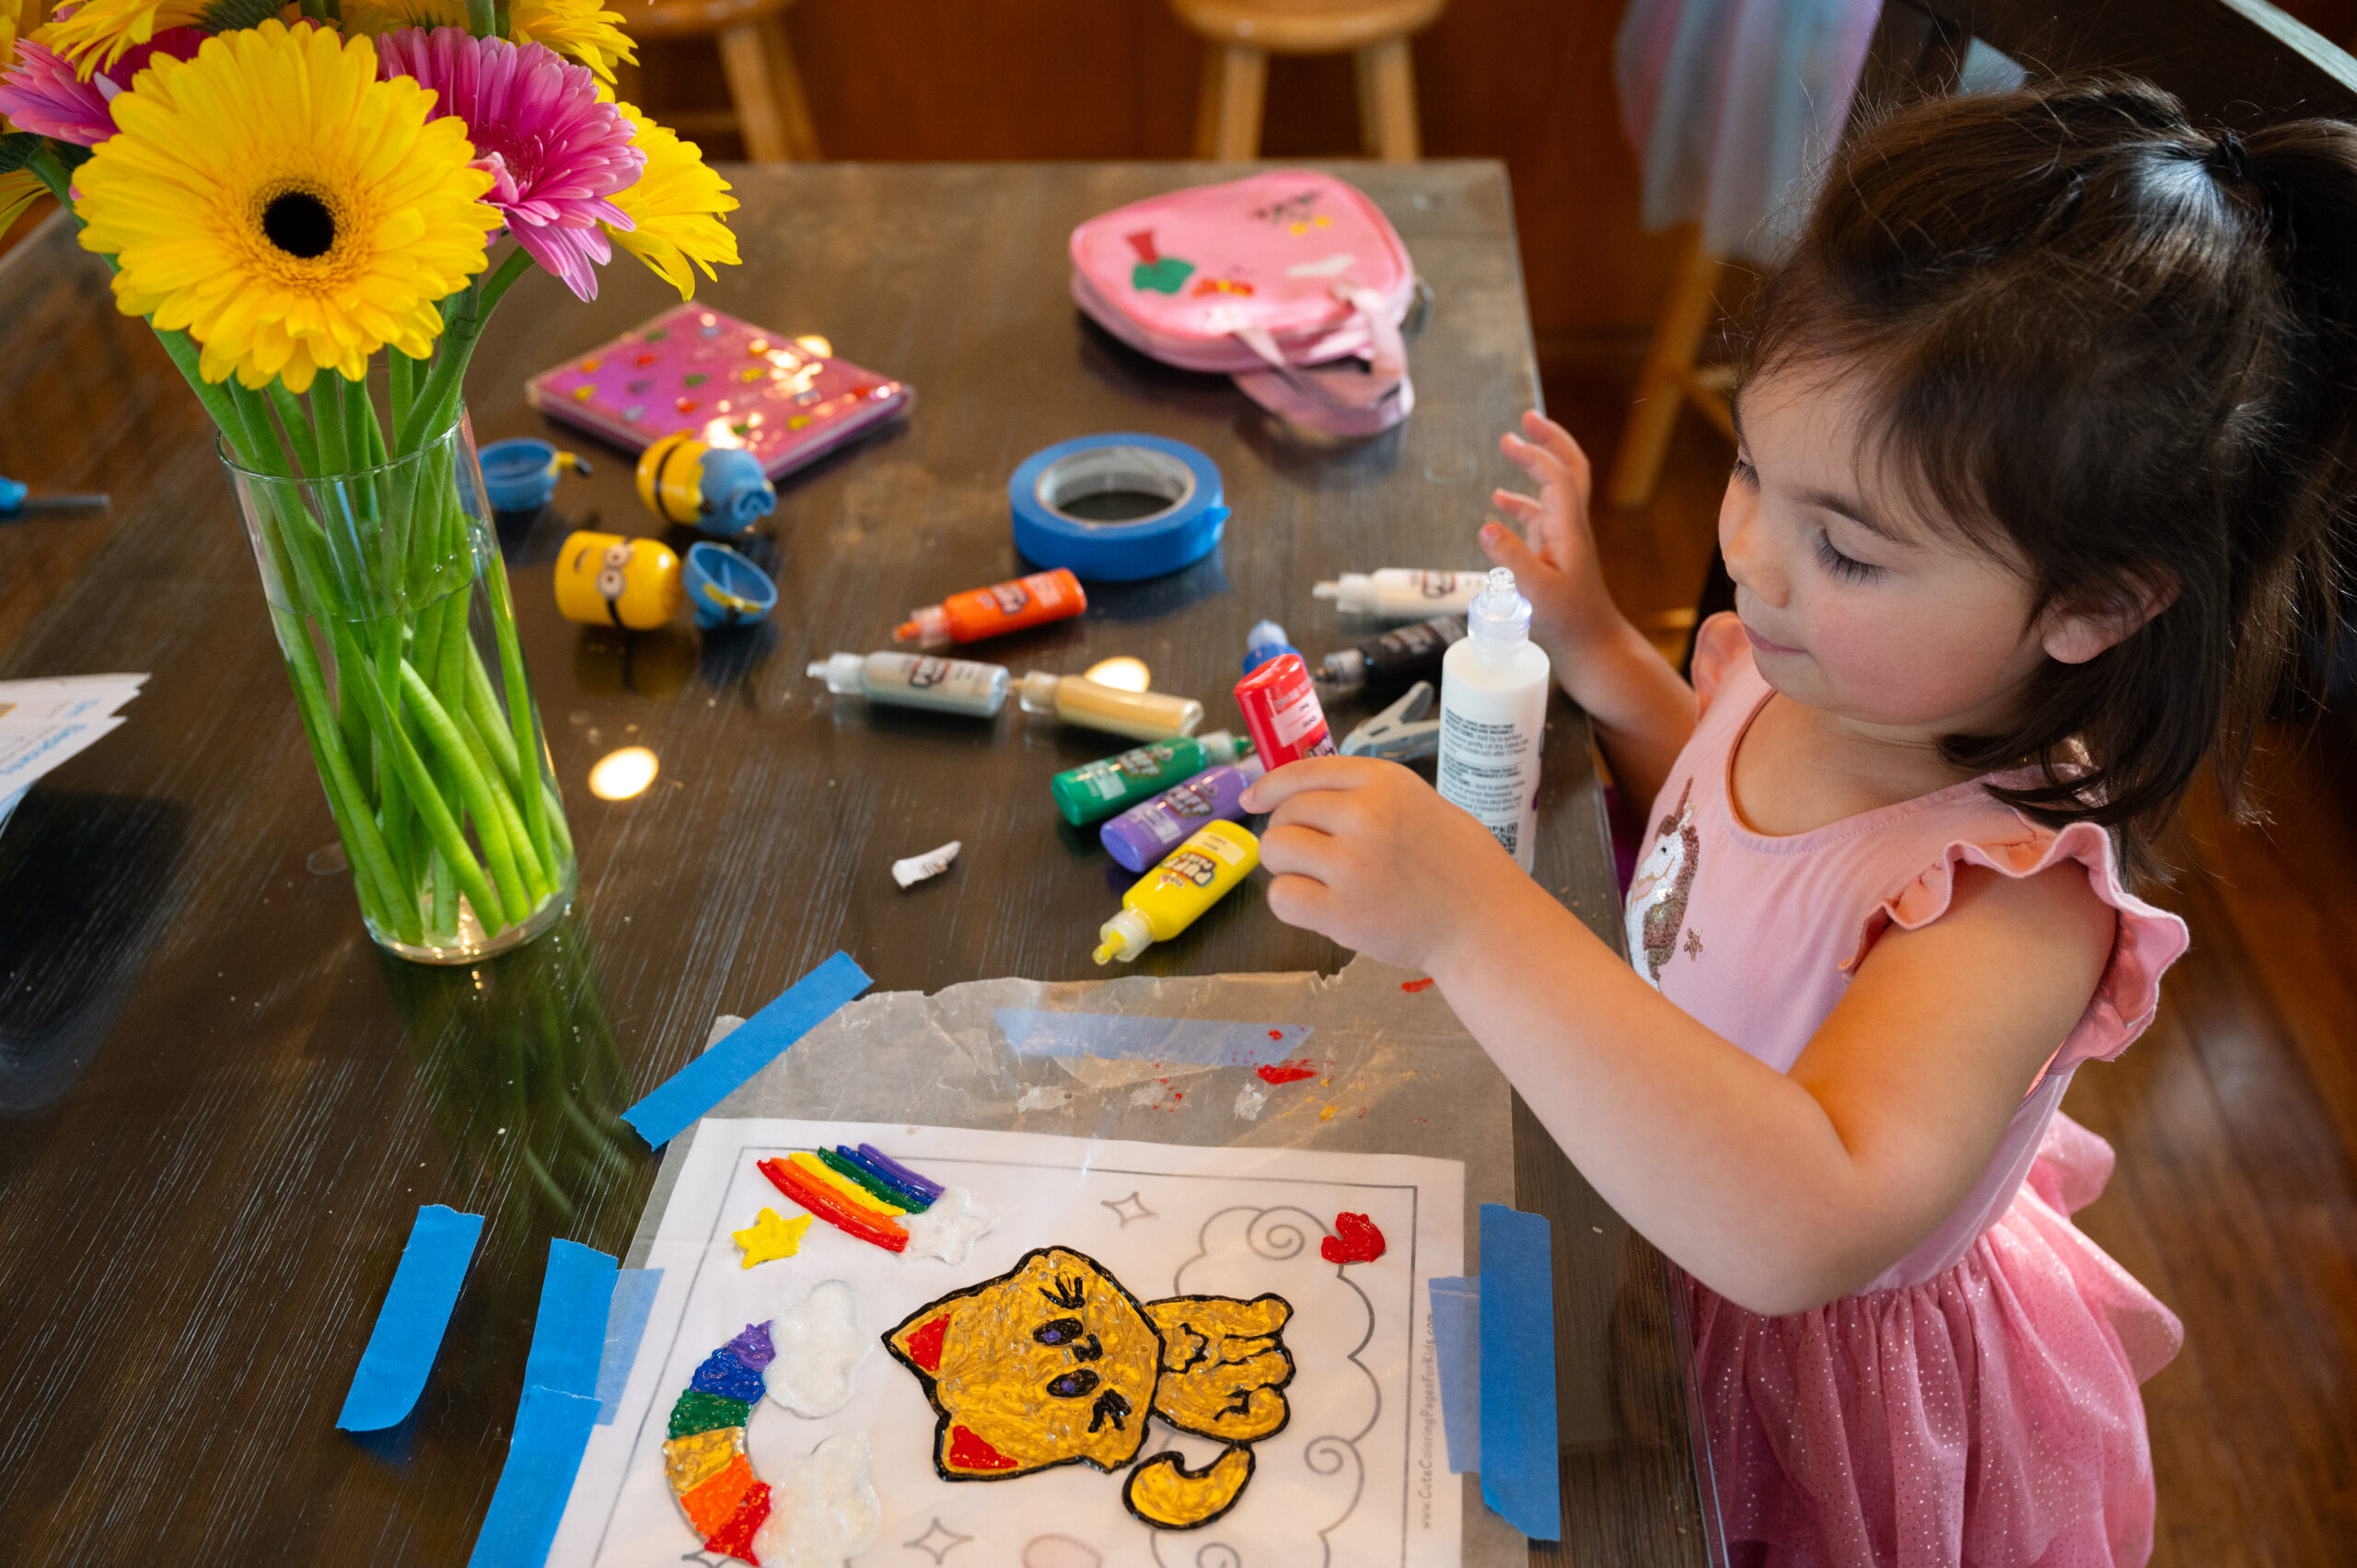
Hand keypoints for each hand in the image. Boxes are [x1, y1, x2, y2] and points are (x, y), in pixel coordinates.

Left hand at [1240, 757, 1531, 973]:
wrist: (1486, 922)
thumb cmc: (1457, 866)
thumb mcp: (1419, 803)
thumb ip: (1365, 795)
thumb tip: (1297, 795)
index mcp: (1384, 781)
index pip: (1303, 772)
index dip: (1269, 787)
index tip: (1253, 800)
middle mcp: (1365, 815)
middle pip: (1285, 814)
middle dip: (1290, 835)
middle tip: (1318, 858)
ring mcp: (1352, 865)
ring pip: (1275, 851)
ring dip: (1288, 867)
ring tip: (1323, 881)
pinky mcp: (1343, 913)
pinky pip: (1281, 896)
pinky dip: (1291, 902)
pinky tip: (1320, 907)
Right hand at [1482, 410, 1626, 663]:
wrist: (1593, 649)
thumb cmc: (1569, 624)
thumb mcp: (1537, 592)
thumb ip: (1511, 558)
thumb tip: (1486, 523)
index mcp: (1569, 531)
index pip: (1555, 477)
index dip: (1535, 454)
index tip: (1509, 440)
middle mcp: (1569, 528)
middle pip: (1569, 470)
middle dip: (1550, 440)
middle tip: (1527, 418)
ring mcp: (1563, 541)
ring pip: (1555, 490)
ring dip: (1537, 464)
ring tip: (1511, 446)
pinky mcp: (1554, 556)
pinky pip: (1540, 516)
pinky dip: (1521, 503)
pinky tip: (1498, 503)